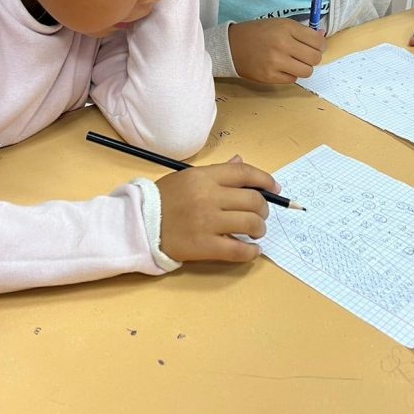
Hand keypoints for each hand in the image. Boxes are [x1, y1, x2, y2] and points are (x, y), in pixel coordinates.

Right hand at [155, 156, 277, 262]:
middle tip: (260, 215)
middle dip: (264, 208)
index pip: (244, 173)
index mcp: (204, 177)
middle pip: (253, 200)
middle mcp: (208, 197)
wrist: (139, 223)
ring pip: (250, 224)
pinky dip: (251, 252)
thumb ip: (217, 171)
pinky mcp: (204, 246)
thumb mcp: (187, 177)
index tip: (275, 187)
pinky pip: (238, 250)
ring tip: (255, 232)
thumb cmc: (164, 199)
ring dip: (259, 229)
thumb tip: (240, 161)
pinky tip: (252, 251)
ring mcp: (207, 222)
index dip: (265, 180)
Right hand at [228, 18, 326, 83]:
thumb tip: (322, 37)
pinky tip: (281, 68)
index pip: (318, 41)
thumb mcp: (278, 24)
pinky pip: (292, 79)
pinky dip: (290, 74)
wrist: (230, 46)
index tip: (316, 46)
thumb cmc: (256, 33)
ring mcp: (276, 62)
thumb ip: (301, 31)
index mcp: (286, 28)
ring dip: (303, 68)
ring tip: (294, 63)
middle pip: (315, 58)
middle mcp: (282, 44)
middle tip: (305, 55)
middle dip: (313, 57)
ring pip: (307, 71)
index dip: (320, 45)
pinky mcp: (269, 76)